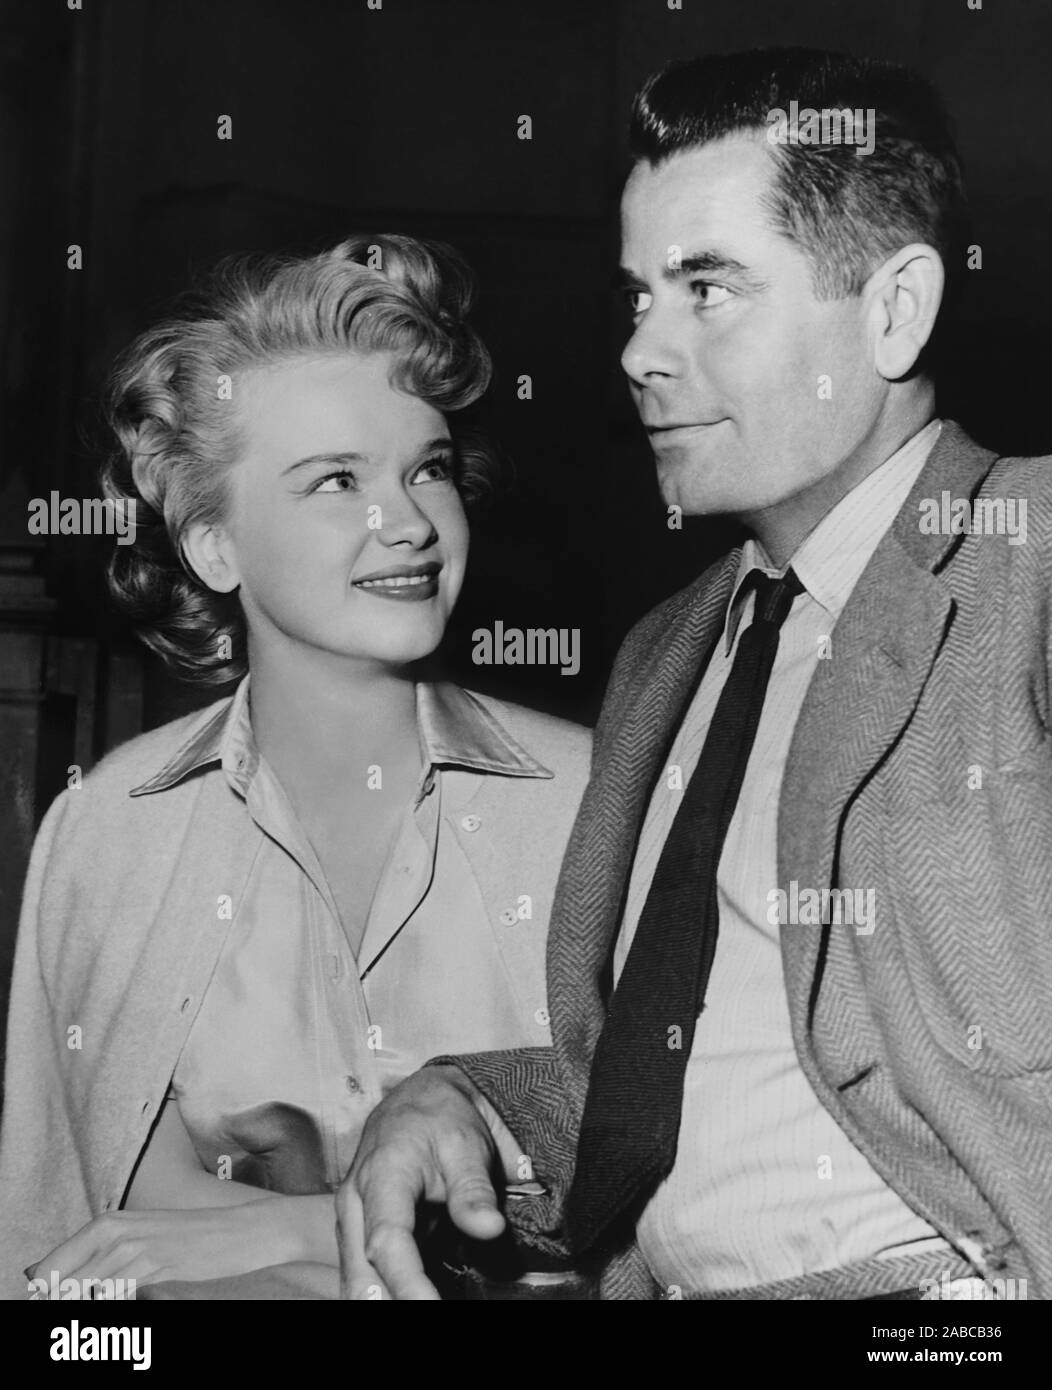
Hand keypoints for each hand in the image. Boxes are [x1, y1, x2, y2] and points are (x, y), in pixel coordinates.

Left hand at [27, 1201, 296, 1295]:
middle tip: (95, 1311)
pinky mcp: (159, 1271)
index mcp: (106, 1225)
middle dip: (65, 1306)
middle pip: (62, 1289)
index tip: (63, 1305)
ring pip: (86, 1297)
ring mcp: (138, 1253)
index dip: (48, 1296)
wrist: (246, 1231)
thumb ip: (95, 1255)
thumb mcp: (139, 1236)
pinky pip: (119, 1301)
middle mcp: (116, 1236)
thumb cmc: (192, 1237)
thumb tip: (42, 1276)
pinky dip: (114, 1313)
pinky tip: (129, 1311)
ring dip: (86, 1314)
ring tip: (113, 1310)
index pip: (47, 1272)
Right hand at [336, 1065, 519, 1300]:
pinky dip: (385, 1295)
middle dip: (391, 1304)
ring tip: (430, 1303)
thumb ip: (474, 1188)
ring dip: (386, 1301)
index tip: (433, 1309)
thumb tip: (490, 1229)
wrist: (419, 1099)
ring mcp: (352, 1222)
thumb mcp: (467, 1143)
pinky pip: (363, 1276)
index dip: (408, 1284)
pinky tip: (415, 1299)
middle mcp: (355, 1203)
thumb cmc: (442, 1118)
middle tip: (434, 1309)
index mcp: (382, 1176)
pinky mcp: (358, 1234)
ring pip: (357, 1282)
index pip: (387, 1241)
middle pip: (361, 1275)